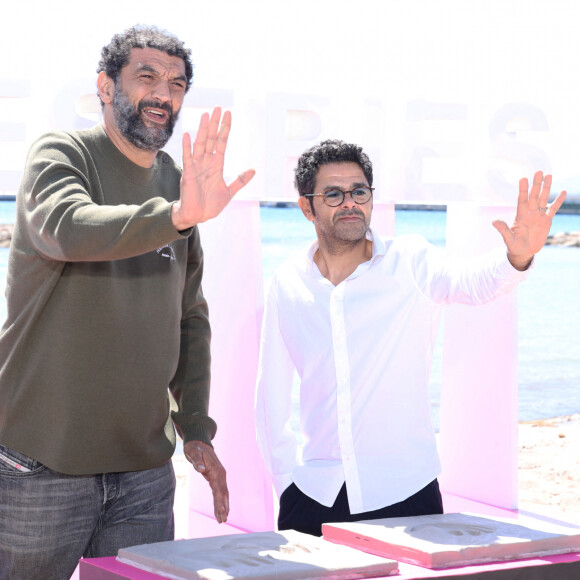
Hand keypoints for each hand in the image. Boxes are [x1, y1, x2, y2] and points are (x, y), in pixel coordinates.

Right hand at [172, 107, 254, 229]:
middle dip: (215, 124)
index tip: (229, 114)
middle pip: (211, 139)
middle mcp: (206, 163)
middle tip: (218, 107)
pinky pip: (188, 157)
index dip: (225, 129)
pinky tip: (187, 134)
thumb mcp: (229, 192)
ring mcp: (197, 166)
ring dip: (203, 130)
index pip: (221, 143)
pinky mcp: (188, 173)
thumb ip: (240, 180)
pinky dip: (187, 146)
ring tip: (206, 115)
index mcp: (217, 165)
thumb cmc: (211, 204)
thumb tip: (253, 170)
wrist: (198, 215)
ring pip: (200, 144)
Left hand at [184, 441, 228, 522]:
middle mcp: (220, 474)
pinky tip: (220, 510)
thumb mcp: (193, 452)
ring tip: (222, 519)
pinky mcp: (215, 478)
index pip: (219, 488)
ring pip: (222, 494)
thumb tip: (200, 469)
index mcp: (216, 470)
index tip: (221, 511)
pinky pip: (219, 492)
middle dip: (223, 507)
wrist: (198, 442)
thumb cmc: (195, 448)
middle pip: (223, 493)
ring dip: (223, 506)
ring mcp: (219, 476)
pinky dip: (220, 501)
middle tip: (223, 520)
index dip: (221, 500)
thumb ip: (197, 460)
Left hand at [493, 171, 566, 269]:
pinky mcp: (547, 221)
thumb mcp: (508, 238)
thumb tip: (494, 221)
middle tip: (538, 171)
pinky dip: (558, 201)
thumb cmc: (514, 245)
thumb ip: (503, 229)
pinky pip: (553, 209)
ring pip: (543, 198)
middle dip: (536, 184)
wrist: (523, 252)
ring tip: (549, 175)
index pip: (521, 199)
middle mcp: (529, 212)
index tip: (523, 178)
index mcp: (520, 215)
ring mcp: (538, 215)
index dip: (523, 189)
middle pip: (533, 196)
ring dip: (546, 188)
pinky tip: (562, 192)